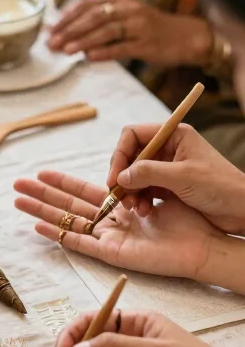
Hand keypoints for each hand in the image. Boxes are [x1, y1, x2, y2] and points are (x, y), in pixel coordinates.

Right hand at [14, 169, 223, 280]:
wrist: (217, 240)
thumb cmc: (203, 205)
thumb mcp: (175, 176)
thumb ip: (144, 174)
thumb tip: (118, 175)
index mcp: (131, 194)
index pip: (97, 181)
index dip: (84, 174)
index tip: (75, 172)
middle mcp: (118, 214)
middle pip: (73, 200)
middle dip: (44, 190)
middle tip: (17, 182)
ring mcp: (114, 234)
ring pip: (70, 219)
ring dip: (42, 208)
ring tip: (17, 199)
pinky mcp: (115, 252)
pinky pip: (81, 242)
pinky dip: (59, 233)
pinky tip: (38, 227)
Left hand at [47, 0, 211, 65]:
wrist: (185, 37)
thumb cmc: (148, 28)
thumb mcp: (124, 16)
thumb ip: (97, 20)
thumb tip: (63, 29)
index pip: (87, 5)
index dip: (66, 17)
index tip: (50, 30)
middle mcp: (129, 8)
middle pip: (93, 17)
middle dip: (69, 31)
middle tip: (52, 43)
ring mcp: (139, 25)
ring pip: (106, 31)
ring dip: (83, 41)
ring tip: (66, 51)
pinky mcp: (147, 43)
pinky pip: (122, 47)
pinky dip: (105, 52)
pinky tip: (90, 57)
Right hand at [108, 122, 244, 233]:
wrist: (242, 210)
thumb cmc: (220, 186)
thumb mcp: (182, 176)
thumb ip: (148, 173)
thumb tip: (121, 176)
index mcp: (174, 135)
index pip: (134, 135)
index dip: (120, 154)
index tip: (115, 177)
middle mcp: (169, 149)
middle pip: (132, 156)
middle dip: (123, 176)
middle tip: (118, 195)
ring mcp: (168, 168)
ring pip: (136, 175)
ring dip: (130, 191)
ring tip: (133, 207)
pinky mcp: (170, 186)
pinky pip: (145, 190)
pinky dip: (141, 200)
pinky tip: (144, 211)